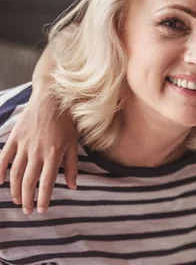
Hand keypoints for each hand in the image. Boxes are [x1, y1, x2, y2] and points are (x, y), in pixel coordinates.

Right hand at [0, 89, 77, 213]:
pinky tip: (0, 182)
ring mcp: (23, 144)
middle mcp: (37, 151)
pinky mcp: (14, 137)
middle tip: (27, 211)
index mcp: (54, 153)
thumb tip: (73, 187)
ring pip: (16, 173)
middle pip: (29, 181)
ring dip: (15, 189)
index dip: (43, 199)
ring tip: (18, 201)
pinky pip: (3, 157)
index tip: (41, 211)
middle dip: (27, 199)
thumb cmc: (66, 122)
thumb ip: (72, 166)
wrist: (51, 98)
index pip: (47, 182)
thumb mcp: (74, 143)